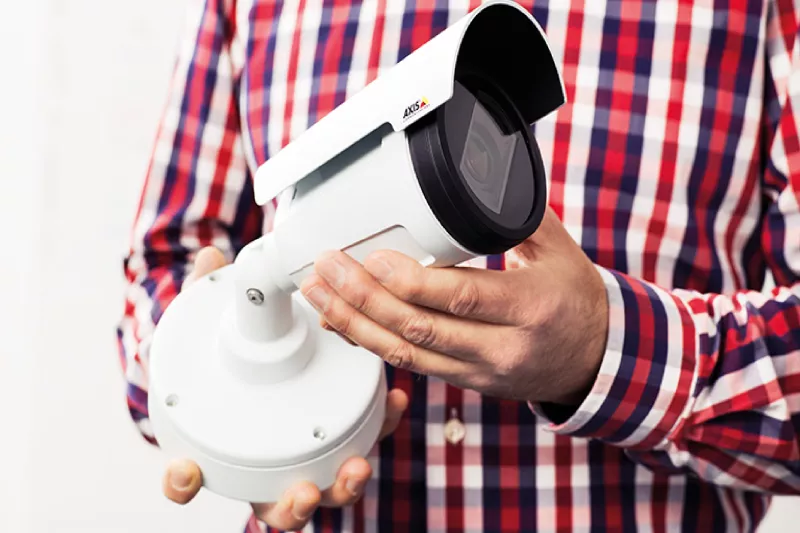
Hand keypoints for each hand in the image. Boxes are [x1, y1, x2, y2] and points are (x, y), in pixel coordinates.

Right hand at [161, 247, 408, 530]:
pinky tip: (394, 399)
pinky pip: (366, 442)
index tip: (188, 469)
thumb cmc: (240, 348)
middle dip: (289, 506)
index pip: (187, 474)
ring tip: (358, 466)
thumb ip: (213, 292)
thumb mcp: (222, 316)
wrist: (273, 348)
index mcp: (218, 439)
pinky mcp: (345, 437)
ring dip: (342, 488)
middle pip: (271, 504)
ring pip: (323, 493)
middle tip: (302, 491)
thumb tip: (212, 257)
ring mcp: (305, 460)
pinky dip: (381, 427)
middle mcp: (263, 463)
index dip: (183, 479)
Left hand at [299, 208, 608, 405]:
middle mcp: (502, 346)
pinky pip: (410, 365)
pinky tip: (342, 322)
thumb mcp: (557, 250)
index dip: (412, 282)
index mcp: (529, 307)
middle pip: (421, 329)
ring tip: (319, 296)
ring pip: (406, 355)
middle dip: (365, 299)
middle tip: (328, 269)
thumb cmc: (574, 300)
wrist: (593, 360)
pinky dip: (371, 342)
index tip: (374, 258)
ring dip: (355, 324)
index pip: (462, 297)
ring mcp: (479, 371)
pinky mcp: (463, 381)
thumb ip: (512, 215)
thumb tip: (477, 173)